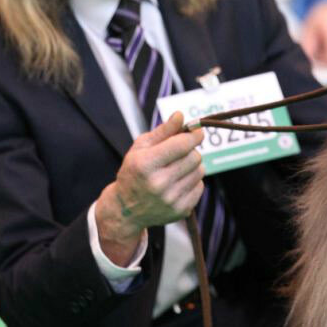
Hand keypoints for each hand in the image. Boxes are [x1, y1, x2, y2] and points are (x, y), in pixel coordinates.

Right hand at [95, 112, 204, 265]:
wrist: (127, 209)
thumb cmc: (134, 172)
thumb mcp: (141, 147)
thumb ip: (163, 131)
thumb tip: (180, 115)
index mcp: (145, 164)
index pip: (181, 145)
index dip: (194, 135)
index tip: (197, 131)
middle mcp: (158, 184)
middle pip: (194, 157)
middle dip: (190, 151)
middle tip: (179, 153)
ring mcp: (170, 200)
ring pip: (200, 171)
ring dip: (192, 166)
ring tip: (177, 168)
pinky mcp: (180, 211)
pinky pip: (200, 186)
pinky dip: (193, 181)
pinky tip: (178, 183)